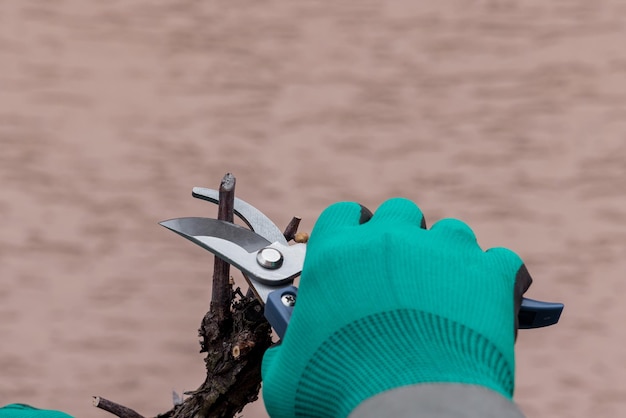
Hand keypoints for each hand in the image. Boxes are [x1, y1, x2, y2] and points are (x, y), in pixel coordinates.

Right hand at [262, 198, 531, 417]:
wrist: (410, 410)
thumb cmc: (340, 390)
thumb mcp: (287, 376)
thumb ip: (284, 351)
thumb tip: (283, 354)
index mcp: (337, 252)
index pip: (344, 215)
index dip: (351, 231)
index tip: (356, 250)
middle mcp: (390, 239)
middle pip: (399, 214)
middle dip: (401, 238)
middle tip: (402, 275)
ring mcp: (443, 251)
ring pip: (449, 233)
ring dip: (445, 258)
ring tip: (445, 296)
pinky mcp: (488, 274)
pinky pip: (499, 262)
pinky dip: (494, 281)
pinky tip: (487, 306)